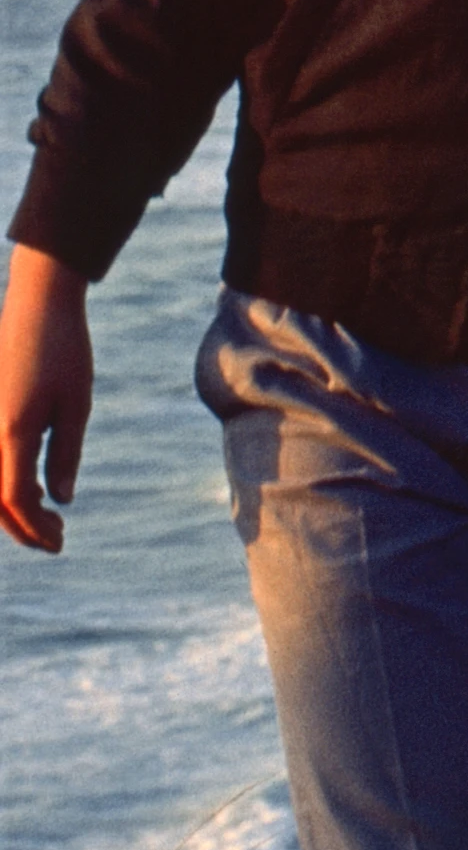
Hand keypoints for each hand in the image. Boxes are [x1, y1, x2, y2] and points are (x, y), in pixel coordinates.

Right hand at [0, 244, 92, 554]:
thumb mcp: (77, 404)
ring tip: (50, 519)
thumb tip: (62, 501)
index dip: (34, 528)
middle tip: (57, 540)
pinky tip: (34, 490)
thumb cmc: (64, 350)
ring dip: (11, 508)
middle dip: (22, 527)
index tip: (60, 544)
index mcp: (9, 433)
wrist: (36, 305)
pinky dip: (5, 484)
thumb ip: (65, 454)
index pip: (15, 499)